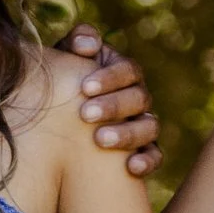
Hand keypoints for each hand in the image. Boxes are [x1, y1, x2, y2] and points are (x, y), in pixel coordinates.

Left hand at [63, 24, 160, 176]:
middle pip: (139, 98)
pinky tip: (131, 168)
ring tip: (100, 140)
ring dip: (128, 133)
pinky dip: (147, 161)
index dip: (109, 78)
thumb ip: (74, 44)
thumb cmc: (62, 84)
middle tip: (85, 115)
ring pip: (149, 127)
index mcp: (123, 72)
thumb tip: (88, 46)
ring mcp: (143, 124)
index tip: (84, 88)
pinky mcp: (144, 151)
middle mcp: (138, 97)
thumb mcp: (65, 60)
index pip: (127, 70)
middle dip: (113, 106)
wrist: (58, 122)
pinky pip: (155, 156)